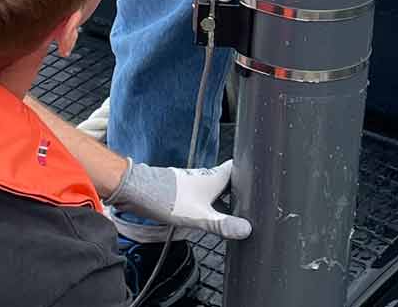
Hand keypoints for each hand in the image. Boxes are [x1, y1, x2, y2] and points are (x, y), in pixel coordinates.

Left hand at [104, 159, 251, 239]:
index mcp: (215, 177)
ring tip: (227, 214)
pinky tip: (203, 216)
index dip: (249, 171)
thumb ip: (223, 225)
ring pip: (212, 188)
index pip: (238, 167)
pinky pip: (199, 195)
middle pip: (226, 180)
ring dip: (219, 198)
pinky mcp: (181, 190)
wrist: (139, 190)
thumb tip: (246, 229)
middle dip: (236, 191)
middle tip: (246, 204)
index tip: (259, 179)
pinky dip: (205, 203)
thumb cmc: (169, 198)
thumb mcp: (200, 217)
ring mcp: (192, 183)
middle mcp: (205, 177)